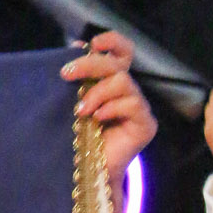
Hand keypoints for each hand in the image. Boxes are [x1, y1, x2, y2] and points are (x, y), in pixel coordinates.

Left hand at [62, 31, 156, 189]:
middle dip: (90, 65)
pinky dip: (111, 108)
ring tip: (81, 110)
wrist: (89, 171)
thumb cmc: (79, 136)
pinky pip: (132, 104)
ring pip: (124, 82)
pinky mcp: (146, 125)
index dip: (113, 41)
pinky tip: (97, 119)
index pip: (123, 52)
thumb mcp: (74, 100)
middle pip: (118, 64)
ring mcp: (140, 108)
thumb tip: (75, 46)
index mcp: (113, 82)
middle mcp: (129, 92)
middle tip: (66, 74)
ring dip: (97, 92)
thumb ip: (78, 77)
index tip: (92, 43)